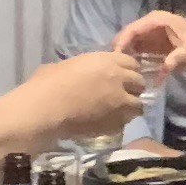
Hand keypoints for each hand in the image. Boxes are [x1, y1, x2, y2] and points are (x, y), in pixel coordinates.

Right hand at [21, 44, 150, 134]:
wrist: (46, 109)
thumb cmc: (47, 83)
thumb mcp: (66, 66)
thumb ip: (82, 67)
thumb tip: (79, 72)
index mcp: (107, 60)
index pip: (132, 63)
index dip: (127, 71)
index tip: (120, 78)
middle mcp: (119, 78)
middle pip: (139, 83)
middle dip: (132, 89)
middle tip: (121, 95)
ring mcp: (121, 101)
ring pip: (138, 105)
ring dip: (130, 107)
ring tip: (117, 112)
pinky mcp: (116, 121)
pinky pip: (126, 122)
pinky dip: (120, 122)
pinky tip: (108, 123)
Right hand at [114, 11, 185, 77]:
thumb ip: (178, 59)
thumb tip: (164, 69)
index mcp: (156, 20)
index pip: (132, 29)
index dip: (121, 43)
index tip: (114, 59)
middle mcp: (149, 26)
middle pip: (127, 38)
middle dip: (119, 52)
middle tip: (113, 70)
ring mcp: (150, 36)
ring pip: (130, 46)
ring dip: (125, 58)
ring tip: (118, 74)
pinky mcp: (152, 46)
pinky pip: (137, 53)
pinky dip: (133, 61)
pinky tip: (130, 74)